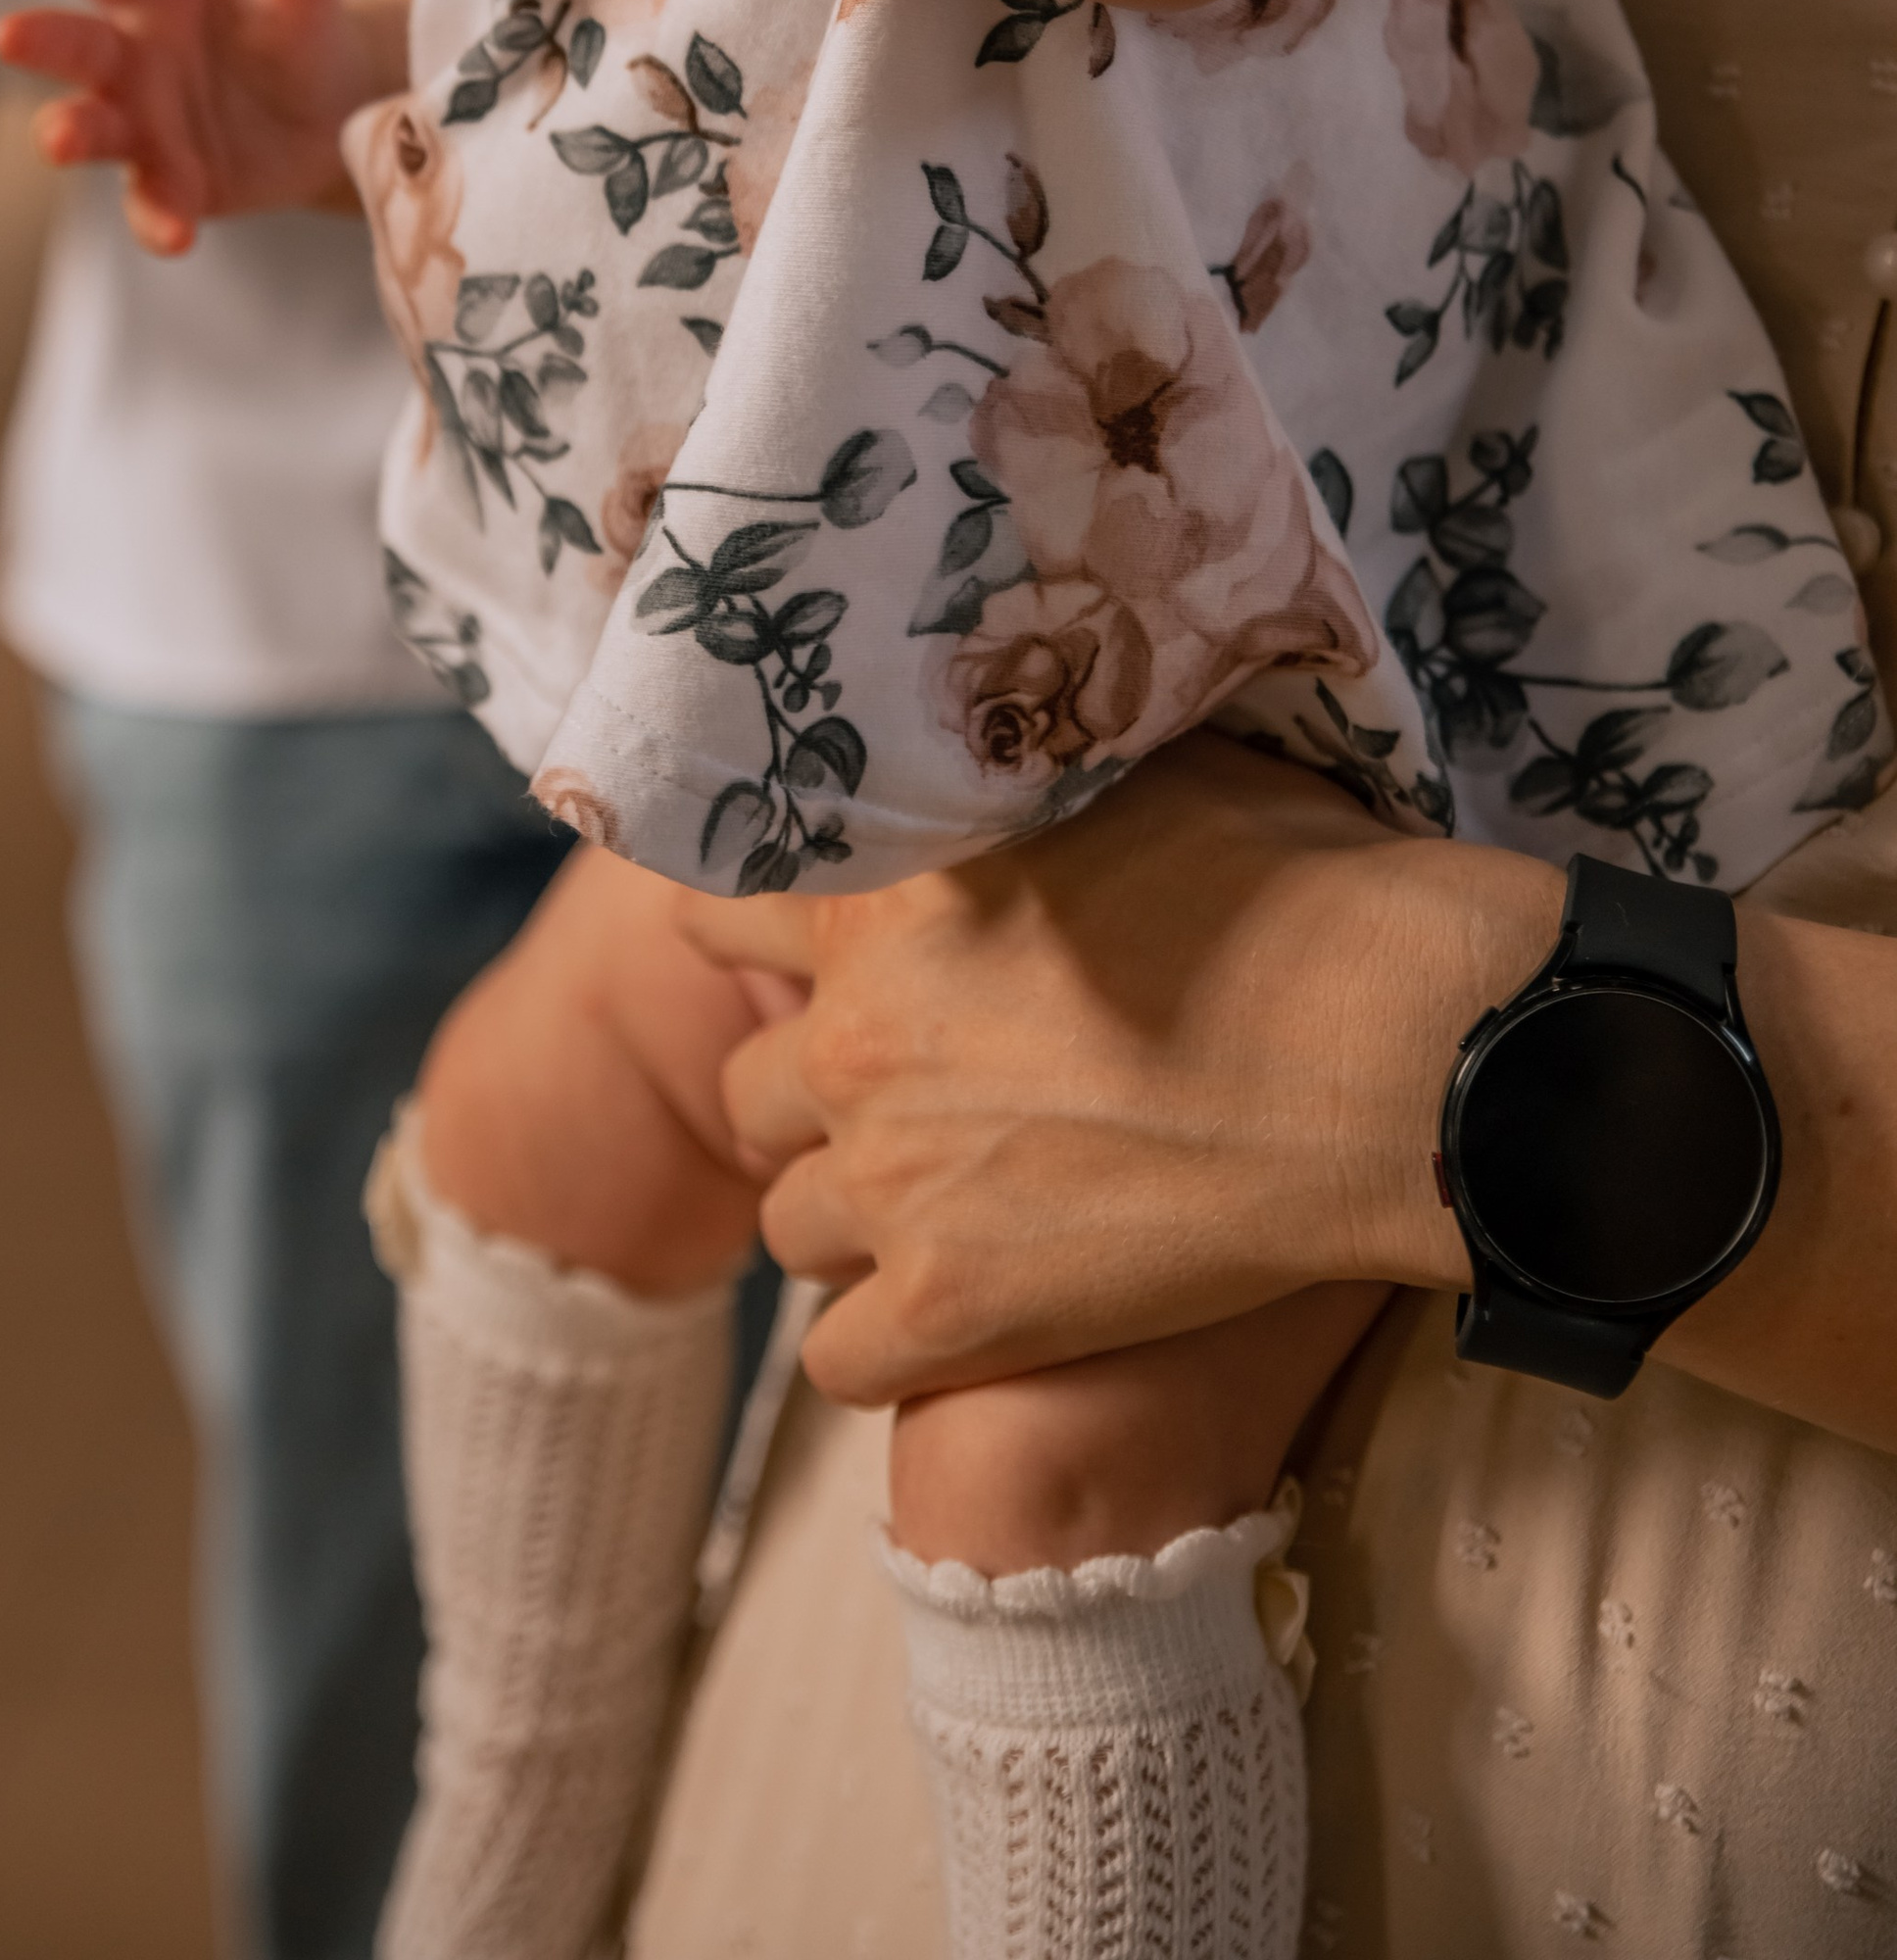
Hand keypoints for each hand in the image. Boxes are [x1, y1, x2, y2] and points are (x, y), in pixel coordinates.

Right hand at [0, 0, 397, 255]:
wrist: (326, 117)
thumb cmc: (290, 39)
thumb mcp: (301, 1)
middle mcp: (133, 62)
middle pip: (78, 45)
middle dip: (41, 40)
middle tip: (5, 34)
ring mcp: (144, 128)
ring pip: (95, 129)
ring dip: (71, 132)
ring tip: (57, 139)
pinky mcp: (171, 186)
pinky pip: (155, 205)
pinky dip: (160, 220)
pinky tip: (176, 236)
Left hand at [691, 732, 1553, 1407]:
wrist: (1385, 1051)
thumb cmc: (1288, 890)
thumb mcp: (1124, 777)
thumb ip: (1013, 778)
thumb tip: (994, 738)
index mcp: (877, 897)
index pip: (713, 911)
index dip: (753, 941)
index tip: (793, 963)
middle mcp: (855, 1037)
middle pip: (749, 1090)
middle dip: (814, 1097)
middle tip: (904, 1103)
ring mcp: (896, 1184)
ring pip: (788, 1227)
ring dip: (851, 1221)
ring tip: (945, 1209)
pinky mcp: (954, 1312)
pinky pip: (840, 1361)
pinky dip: (887, 1343)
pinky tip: (957, 1315)